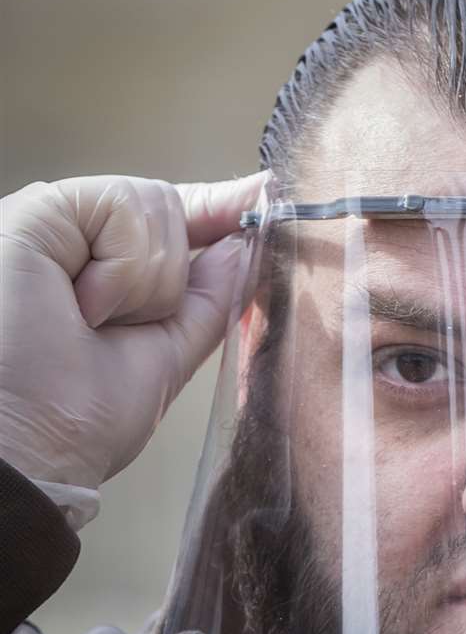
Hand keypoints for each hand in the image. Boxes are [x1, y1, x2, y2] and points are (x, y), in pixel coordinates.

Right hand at [0, 172, 264, 498]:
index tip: (262, 191)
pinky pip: (122, 205)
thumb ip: (207, 297)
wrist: (34, 442)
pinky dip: (122, 269)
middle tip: (117, 327)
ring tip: (90, 321)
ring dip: (145, 282)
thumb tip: (243, 242)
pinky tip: (82, 304)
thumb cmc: (80, 417)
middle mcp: (74, 239)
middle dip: (170, 279)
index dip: (216, 207)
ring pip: (153, 204)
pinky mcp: (37, 211)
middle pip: (169, 206)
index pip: (168, 218)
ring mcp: (53, 223)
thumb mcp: (170, 351)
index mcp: (101, 269)